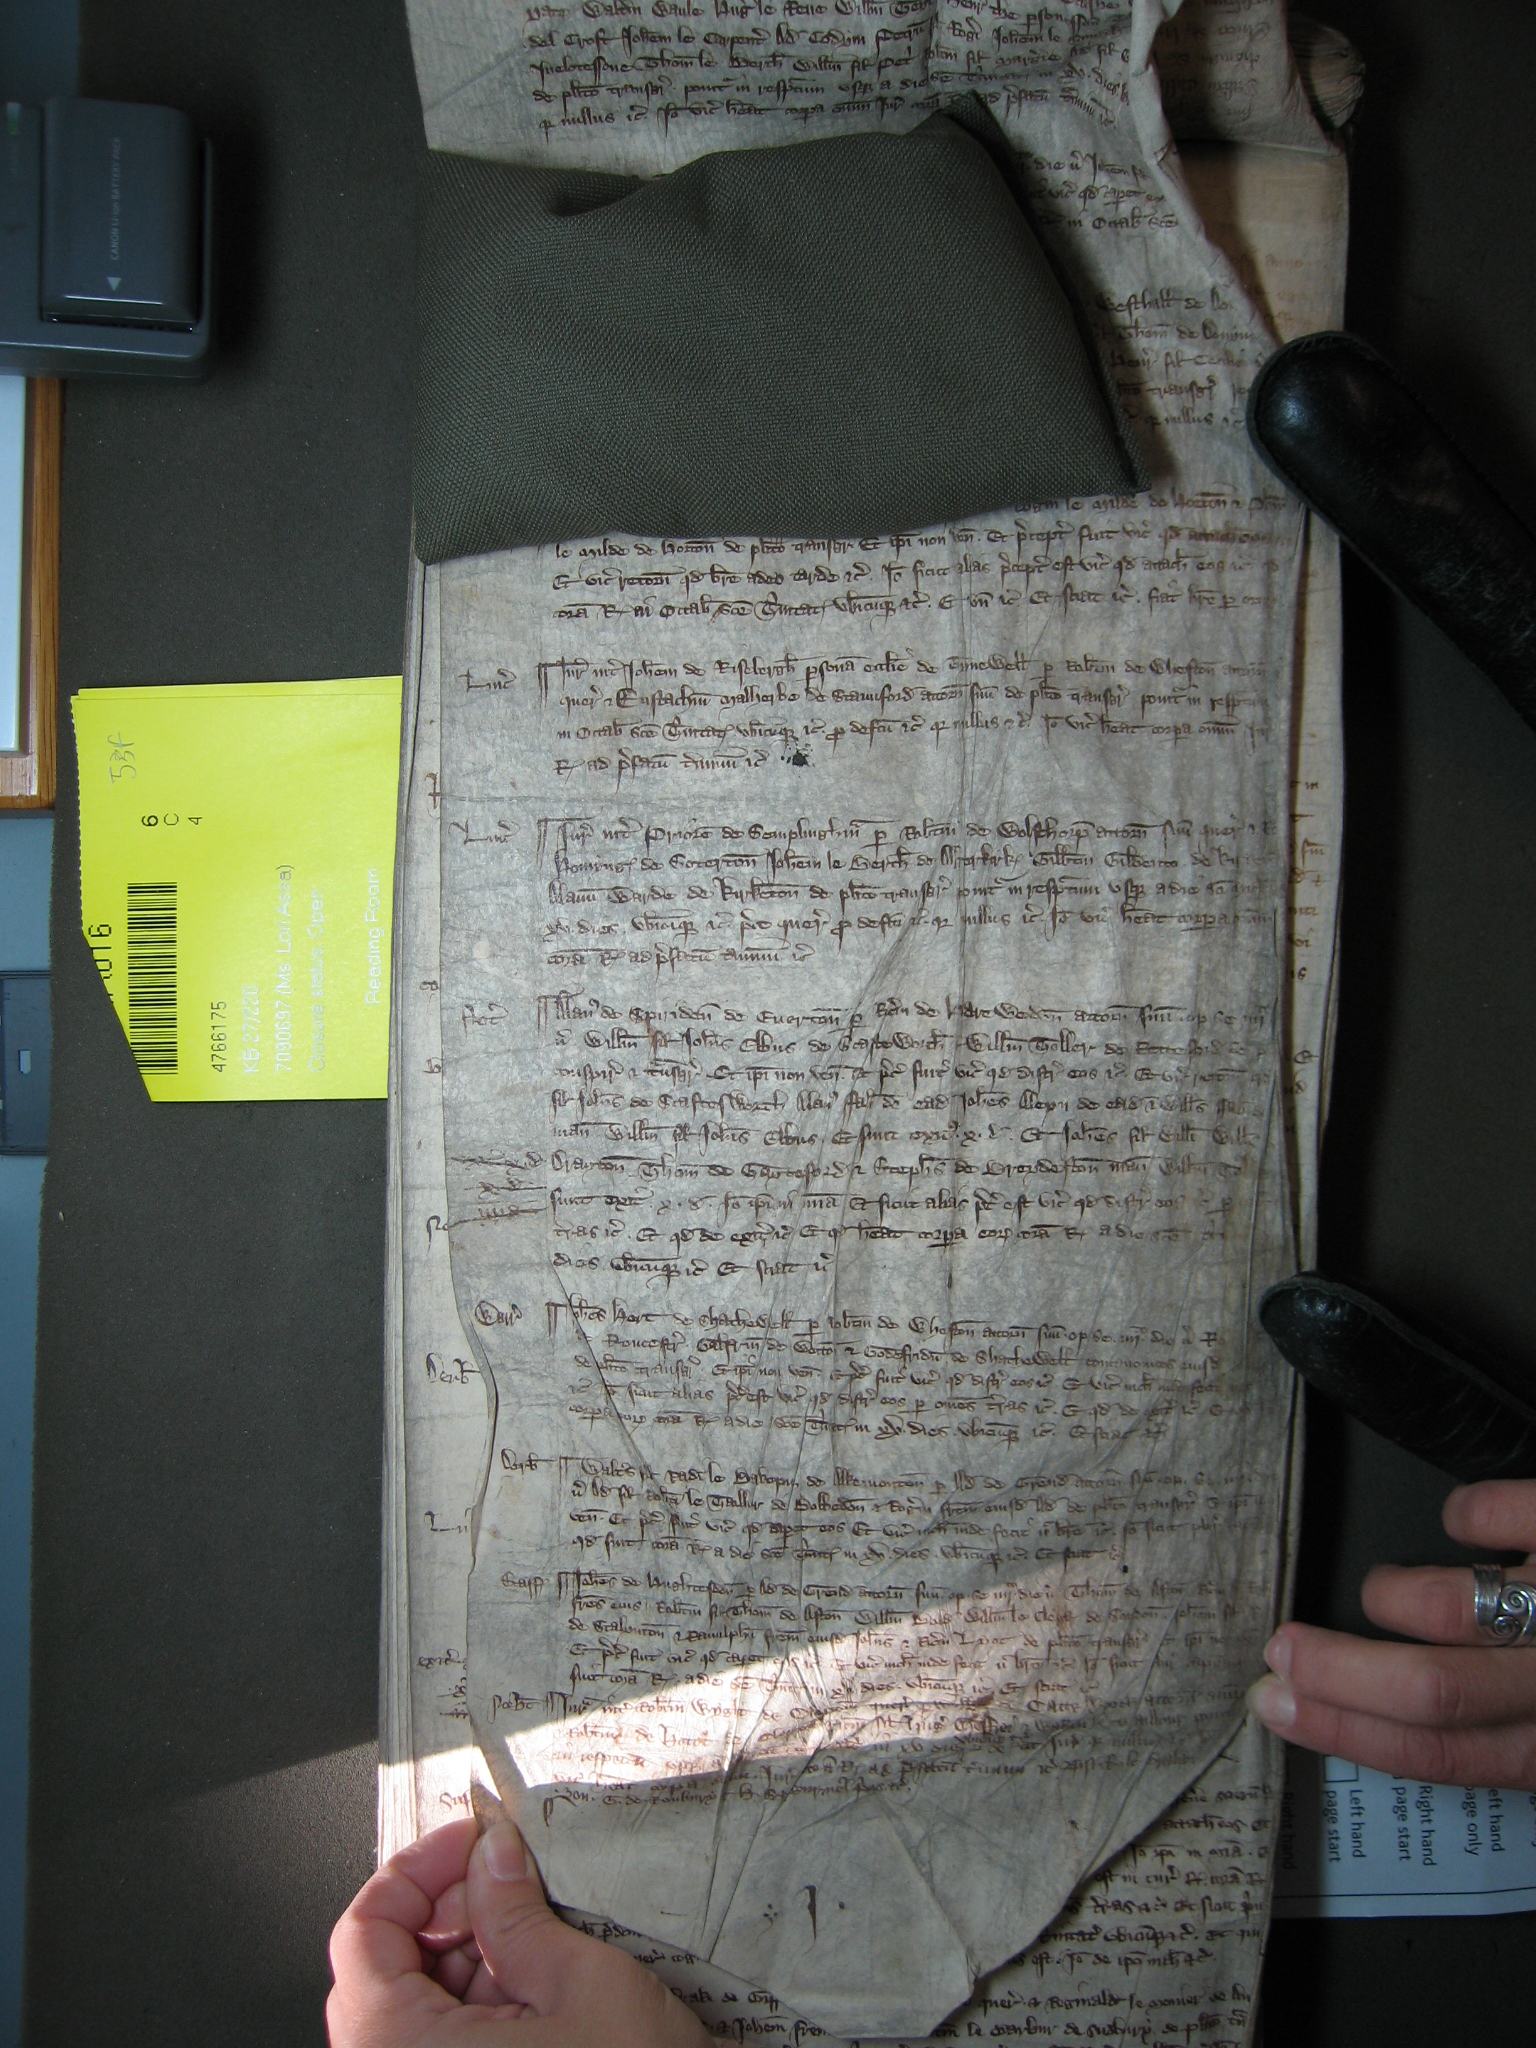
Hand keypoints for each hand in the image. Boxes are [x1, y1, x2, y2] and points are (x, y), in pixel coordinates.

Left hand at [328, 1815, 711, 2045]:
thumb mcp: (582, 1985)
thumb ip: (519, 1912)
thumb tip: (492, 1857)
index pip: (363, 1933)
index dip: (415, 1869)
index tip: (467, 1841)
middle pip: (385, 1970)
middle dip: (452, 1912)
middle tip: (511, 1879)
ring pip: (415, 2010)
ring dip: (470, 1958)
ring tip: (538, 1936)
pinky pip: (443, 2046)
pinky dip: (480, 2007)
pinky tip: (536, 1989)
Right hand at [1248, 1477, 1535, 1787]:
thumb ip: (1484, 1721)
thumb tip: (1369, 1702)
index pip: (1441, 1755)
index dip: (1348, 1731)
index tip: (1277, 1704)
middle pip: (1434, 1692)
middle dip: (1337, 1670)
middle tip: (1282, 1645)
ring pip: (1451, 1608)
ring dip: (1393, 1593)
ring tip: (1386, 1589)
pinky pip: (1495, 1513)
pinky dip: (1465, 1514)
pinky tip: (1462, 1525)